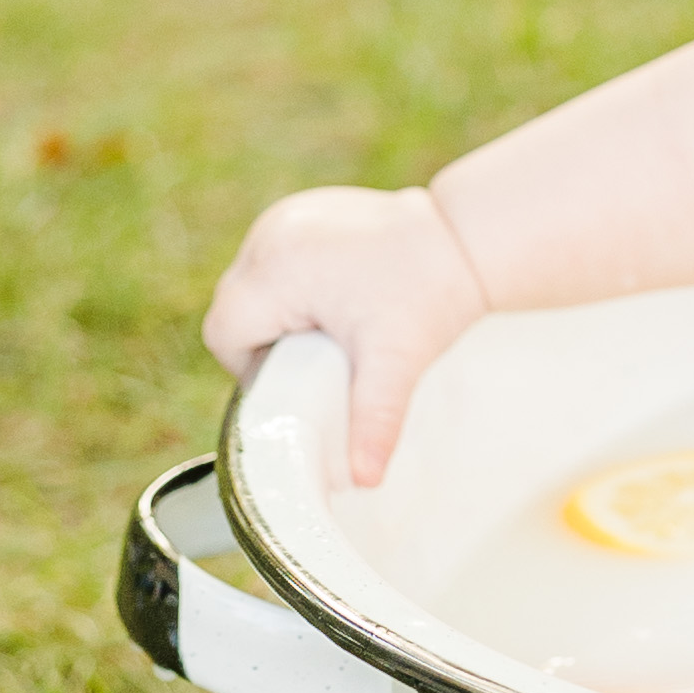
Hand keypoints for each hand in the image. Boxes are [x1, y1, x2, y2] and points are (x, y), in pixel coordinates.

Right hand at [204, 184, 491, 486]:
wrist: (467, 238)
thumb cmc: (431, 295)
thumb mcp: (397, 361)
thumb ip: (374, 419)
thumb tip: (364, 480)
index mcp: (279, 268)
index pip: (226, 334)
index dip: (252, 367)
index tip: (300, 377)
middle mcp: (273, 235)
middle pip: (233, 310)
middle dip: (265, 343)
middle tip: (318, 360)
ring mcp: (286, 217)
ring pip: (251, 285)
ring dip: (277, 313)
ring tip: (328, 331)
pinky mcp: (302, 212)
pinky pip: (274, 262)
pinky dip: (291, 286)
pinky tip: (333, 298)